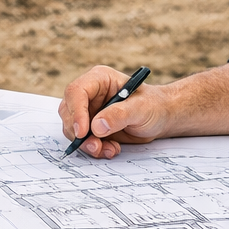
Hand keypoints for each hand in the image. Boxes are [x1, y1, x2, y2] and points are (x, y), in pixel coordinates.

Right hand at [58, 65, 172, 158]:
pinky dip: (94, 148)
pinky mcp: (91, 127)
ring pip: (72, 129)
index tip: (83, 132)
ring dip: (87, 144)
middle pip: (68, 111)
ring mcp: (89, 111)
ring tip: (108, 149)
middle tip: (95, 146)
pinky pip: (82, 140)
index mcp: (99, 79)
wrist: (160, 119)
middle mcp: (90, 94)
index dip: (76, 112)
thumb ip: (120, 115)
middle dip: (79, 133)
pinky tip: (111, 149)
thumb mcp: (141, 108)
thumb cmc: (153, 106)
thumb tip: (96, 126)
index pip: (77, 91)